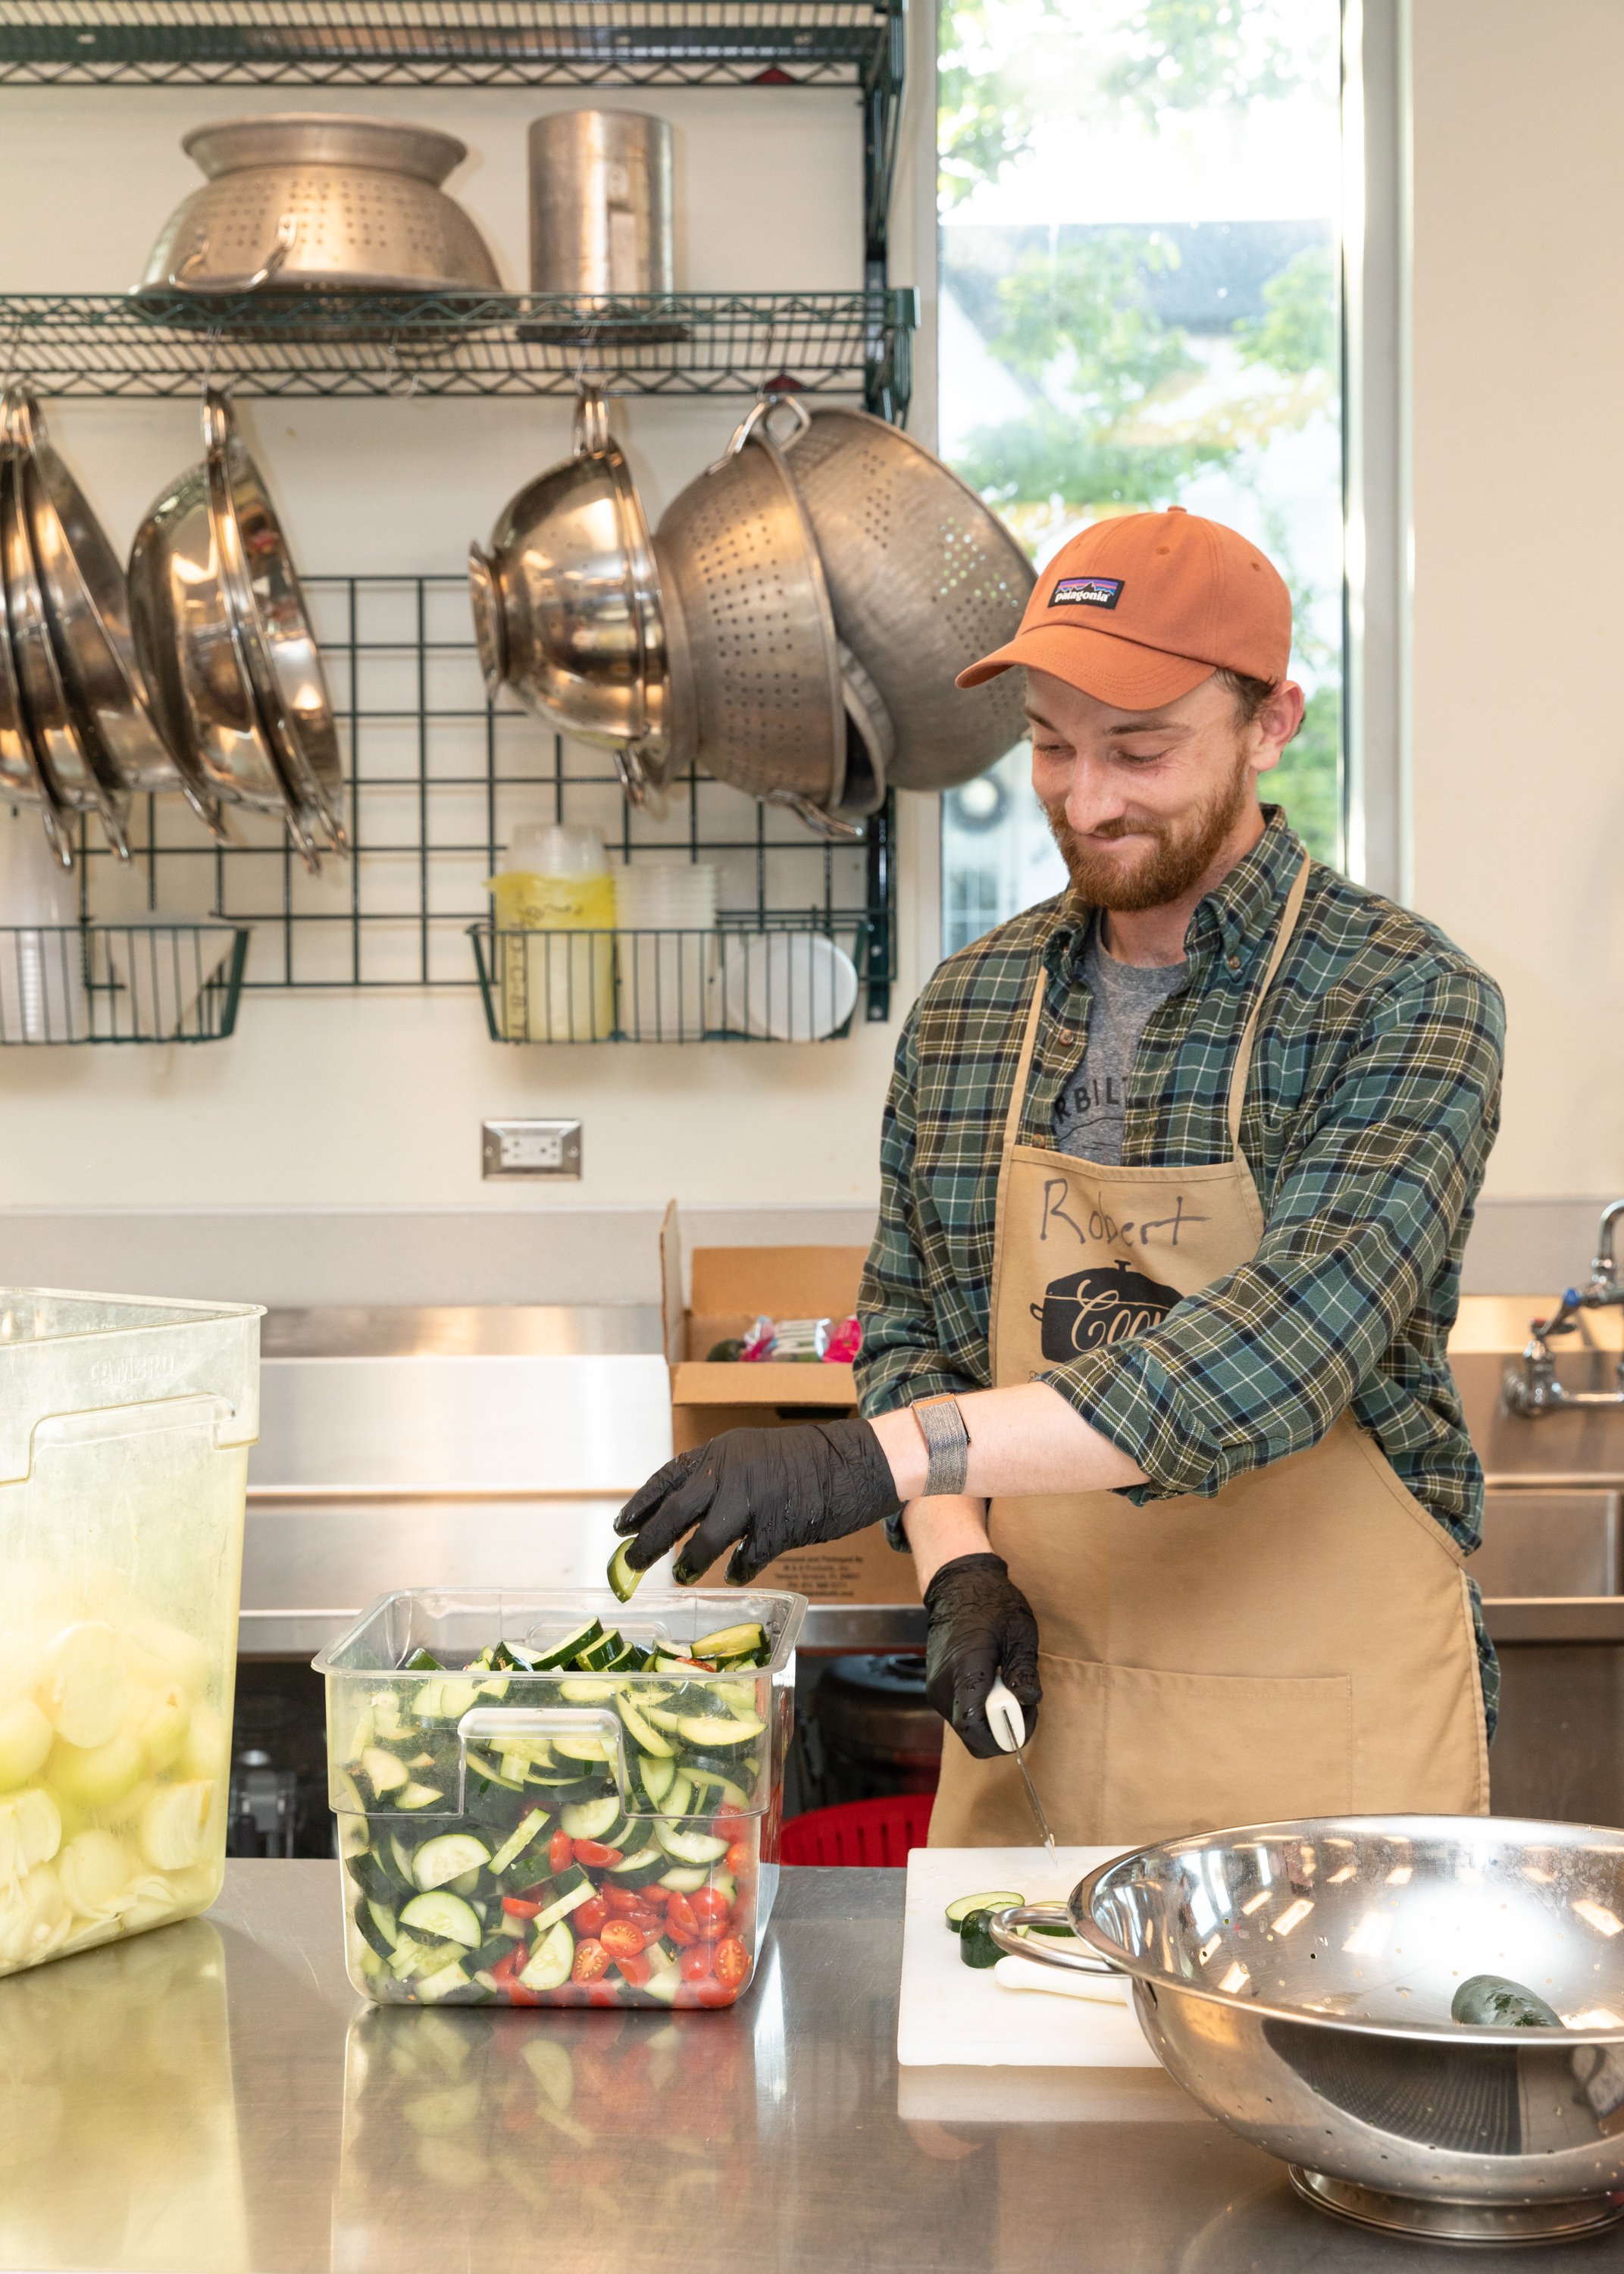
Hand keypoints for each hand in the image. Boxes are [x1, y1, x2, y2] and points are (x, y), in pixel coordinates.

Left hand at [614, 1419, 902, 1586]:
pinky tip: (735, 1574)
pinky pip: (746, 1558)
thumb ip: (719, 1478)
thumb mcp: (752, 1454)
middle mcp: (732, 1471)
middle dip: (650, 1541)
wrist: (855, 1461)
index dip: (642, 1504)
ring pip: (706, 1540)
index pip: (668, 1478)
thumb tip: (680, 1514)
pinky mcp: (778, 1528)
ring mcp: (754, 1500)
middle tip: (631, 1563)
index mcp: (722, 1452)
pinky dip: (737, 1569)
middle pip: (676, 1512)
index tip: (620, 1527)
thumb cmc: (805, 1460)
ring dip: (691, 1563)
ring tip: (682, 1576)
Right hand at [923, 1552, 1040, 1759]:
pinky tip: (994, 1684)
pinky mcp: (936, 1686)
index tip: (1025, 1721)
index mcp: (964, 1670)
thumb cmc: (991, 1603)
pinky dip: (981, 1709)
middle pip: (970, 1733)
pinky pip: (960, 1712)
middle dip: (1001, 1730)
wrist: (957, 1585)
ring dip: (991, 1720)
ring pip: (965, 1725)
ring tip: (1009, 1687)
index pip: (973, 1727)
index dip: (1002, 1737)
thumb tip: (1029, 1700)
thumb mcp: (1018, 1632)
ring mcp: (935, 1687)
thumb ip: (1023, 1670)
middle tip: (1024, 1703)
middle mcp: (943, 1685)